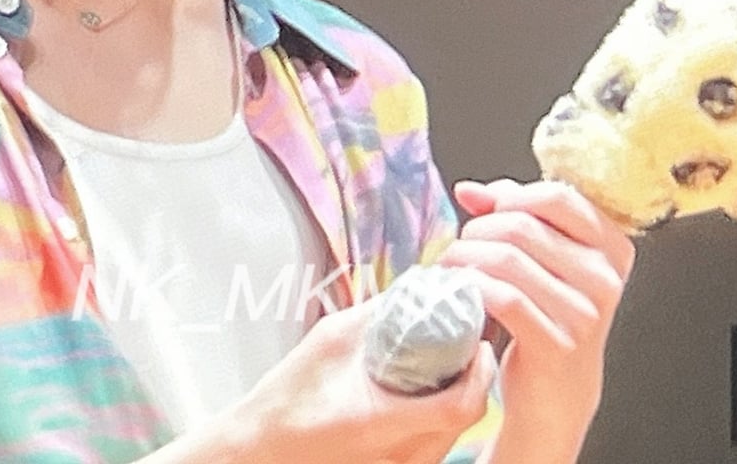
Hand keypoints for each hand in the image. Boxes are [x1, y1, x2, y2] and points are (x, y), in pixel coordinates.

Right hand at [230, 298, 497, 463]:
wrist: (258, 452)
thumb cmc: (286, 399)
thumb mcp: (328, 342)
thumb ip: (375, 316)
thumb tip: (415, 288)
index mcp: (377, 423)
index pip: (458, 407)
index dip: (479, 373)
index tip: (479, 342)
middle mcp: (394, 459)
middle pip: (464, 424)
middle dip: (474, 381)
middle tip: (468, 345)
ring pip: (451, 440)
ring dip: (458, 401)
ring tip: (446, 366)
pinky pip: (432, 451)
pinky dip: (438, 423)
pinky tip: (422, 397)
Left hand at [438, 179, 634, 457]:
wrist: (554, 394)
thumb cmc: (544, 314)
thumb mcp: (540, 257)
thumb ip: (510, 213)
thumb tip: (468, 190)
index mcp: (611, 248)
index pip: (557, 196)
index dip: (511, 197)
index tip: (489, 212)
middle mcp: (606, 279)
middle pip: (523, 224)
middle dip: (478, 230)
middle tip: (462, 247)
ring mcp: (585, 314)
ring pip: (507, 257)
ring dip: (466, 257)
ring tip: (453, 267)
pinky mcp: (558, 345)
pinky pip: (503, 297)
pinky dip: (472, 287)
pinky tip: (460, 291)